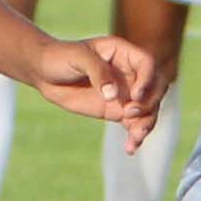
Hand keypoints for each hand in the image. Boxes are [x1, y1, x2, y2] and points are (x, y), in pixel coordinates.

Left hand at [35, 32, 167, 147]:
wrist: (45, 73)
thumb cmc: (61, 57)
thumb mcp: (78, 58)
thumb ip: (98, 73)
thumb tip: (113, 95)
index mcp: (124, 53)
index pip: (147, 64)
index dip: (147, 79)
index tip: (135, 96)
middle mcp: (130, 73)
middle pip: (155, 88)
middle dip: (149, 103)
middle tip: (130, 114)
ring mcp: (126, 93)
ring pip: (148, 109)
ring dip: (146, 124)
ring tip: (135, 137)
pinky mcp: (118, 111)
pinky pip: (134, 124)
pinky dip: (135, 136)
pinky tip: (130, 148)